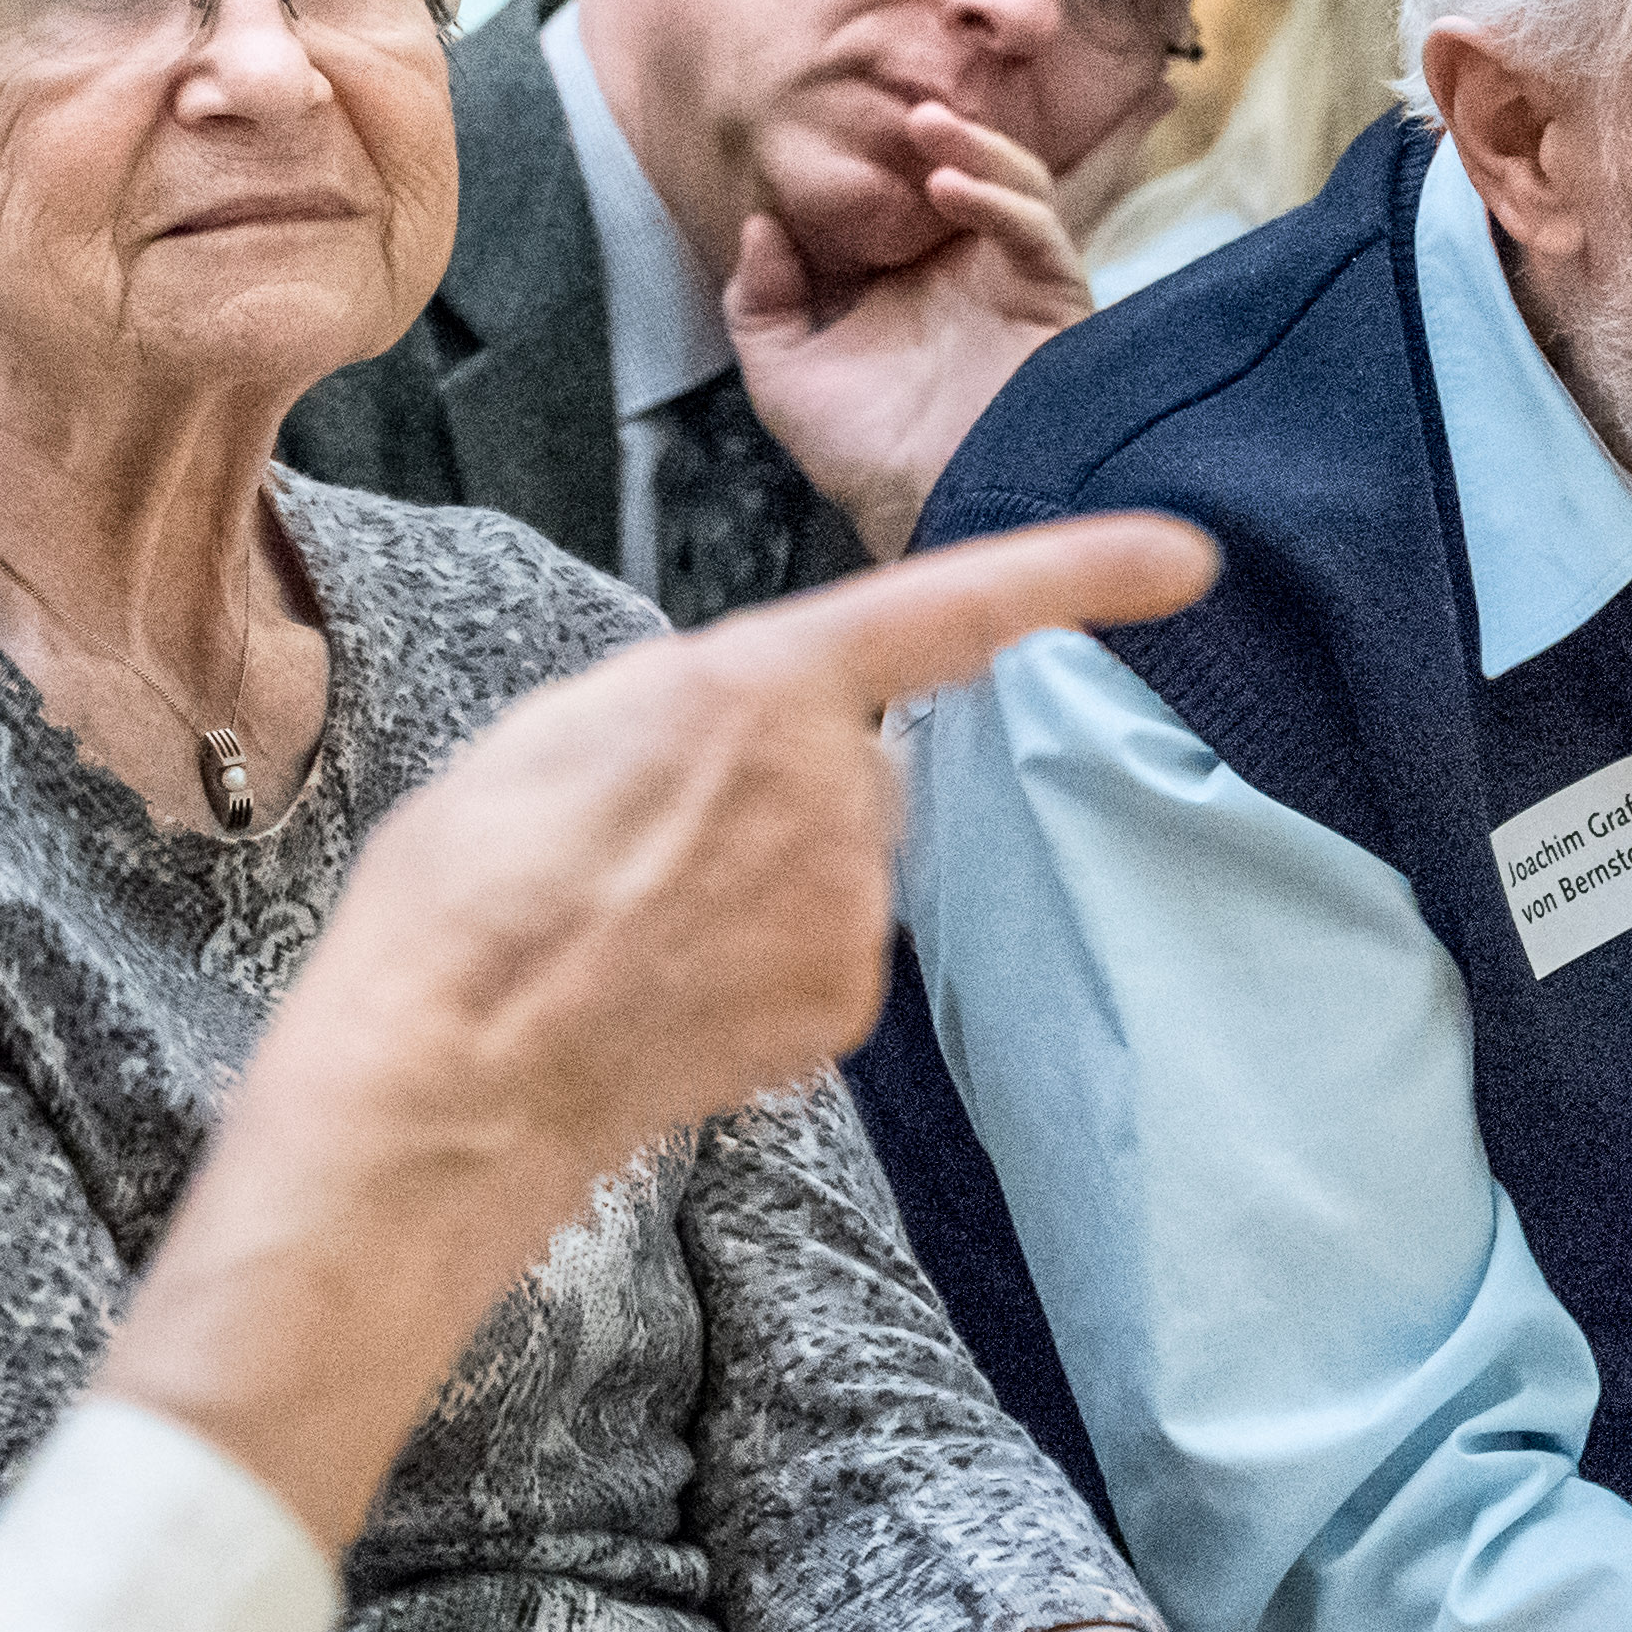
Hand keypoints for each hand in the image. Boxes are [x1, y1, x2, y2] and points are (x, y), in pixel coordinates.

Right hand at [99, 512, 1217, 1548]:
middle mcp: (837, 792)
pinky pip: (824, 944)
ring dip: (763, 867)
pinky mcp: (842, 1003)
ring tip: (632, 910)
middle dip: (780, 776)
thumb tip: (761, 718)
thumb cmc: (469, 890)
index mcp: (763, 687)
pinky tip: (663, 975)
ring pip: (839, 853)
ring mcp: (849, 907)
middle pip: (856, 755)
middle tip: (643, 830)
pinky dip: (760, 955)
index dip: (1080, 573)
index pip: (956, 608)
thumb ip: (696, 695)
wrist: (444, 1075)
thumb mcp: (563, 723)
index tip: (1186, 556)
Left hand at [734, 99, 1101, 556]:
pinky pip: (1040, 231)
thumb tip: (759, 223)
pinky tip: (950, 185)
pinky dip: (999, 198)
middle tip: (898, 99)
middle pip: (970, 171)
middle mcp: (971, 271)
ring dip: (975, 147)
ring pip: (1016, 184)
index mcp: (912, 278)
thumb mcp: (784, 378)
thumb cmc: (865, 459)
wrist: (927, 514)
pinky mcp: (1056, 300)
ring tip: (925, 124)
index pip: (907, 189)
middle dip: (942, 129)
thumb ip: (760, 303)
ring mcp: (1016, 281)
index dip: (882, 149)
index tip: (837, 111)